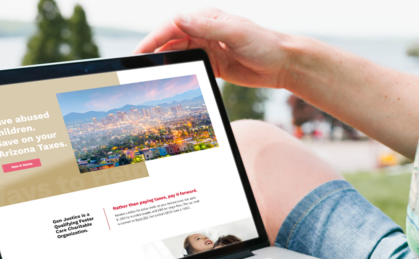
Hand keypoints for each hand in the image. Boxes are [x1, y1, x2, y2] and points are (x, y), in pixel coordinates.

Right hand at [133, 8, 292, 88]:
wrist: (283, 63)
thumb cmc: (263, 45)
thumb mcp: (235, 34)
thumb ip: (206, 27)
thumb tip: (178, 18)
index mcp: (207, 18)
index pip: (172, 26)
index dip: (152, 39)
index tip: (137, 53)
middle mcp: (204, 30)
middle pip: (171, 41)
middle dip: (153, 52)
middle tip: (136, 68)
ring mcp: (208, 47)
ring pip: (178, 54)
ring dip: (163, 63)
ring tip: (147, 76)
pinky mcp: (213, 63)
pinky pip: (189, 66)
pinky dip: (177, 72)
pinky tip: (167, 81)